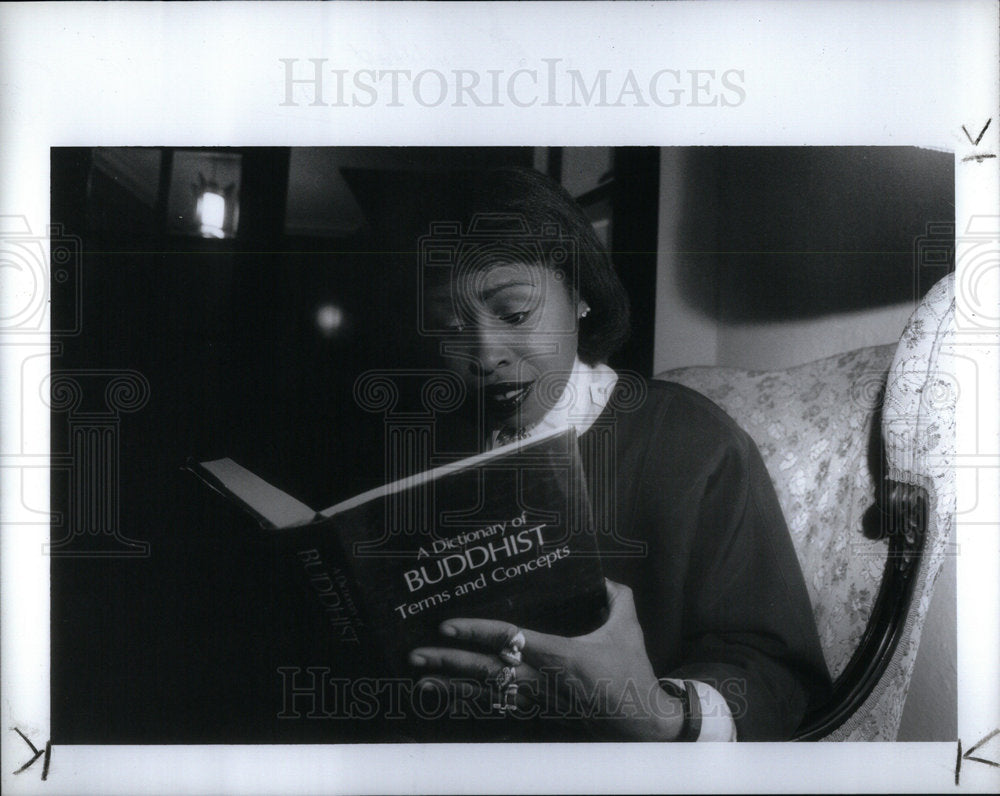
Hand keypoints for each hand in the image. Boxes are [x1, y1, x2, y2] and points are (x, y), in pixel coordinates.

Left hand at [409, 579, 684, 739]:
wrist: (642, 721)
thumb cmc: (632, 672)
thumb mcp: (628, 628)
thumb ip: (615, 597)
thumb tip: (603, 576)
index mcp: (560, 654)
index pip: (508, 638)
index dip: (475, 631)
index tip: (446, 625)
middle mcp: (542, 679)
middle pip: (485, 670)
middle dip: (448, 662)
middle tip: (416, 655)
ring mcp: (538, 700)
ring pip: (485, 694)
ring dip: (451, 687)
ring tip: (421, 680)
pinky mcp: (539, 715)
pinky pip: (497, 709)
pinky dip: (471, 704)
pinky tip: (450, 701)